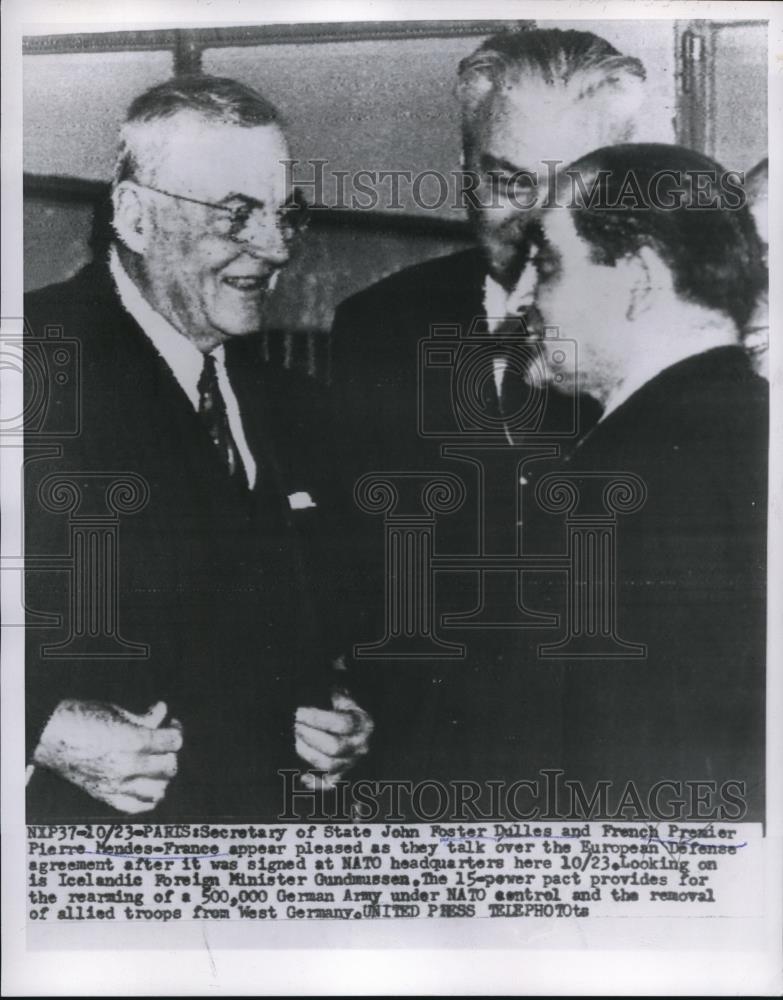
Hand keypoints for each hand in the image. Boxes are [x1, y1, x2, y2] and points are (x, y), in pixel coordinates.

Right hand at [33, 699, 181, 813]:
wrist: (49, 736)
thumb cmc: (82, 717)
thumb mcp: (117, 711)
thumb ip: (144, 717)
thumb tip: (164, 711)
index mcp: (132, 741)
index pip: (173, 743)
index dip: (176, 731)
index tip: (172, 725)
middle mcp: (127, 767)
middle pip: (169, 766)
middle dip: (170, 752)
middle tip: (163, 742)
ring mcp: (115, 785)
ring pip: (158, 790)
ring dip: (162, 776)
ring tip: (156, 764)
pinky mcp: (104, 797)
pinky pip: (137, 807)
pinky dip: (148, 798)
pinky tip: (148, 784)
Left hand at [295, 689, 373, 789]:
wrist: (358, 727)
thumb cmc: (347, 709)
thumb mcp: (346, 696)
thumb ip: (336, 692)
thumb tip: (325, 683)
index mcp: (363, 723)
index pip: (341, 723)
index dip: (317, 717)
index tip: (298, 711)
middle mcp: (360, 745)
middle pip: (334, 747)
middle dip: (309, 734)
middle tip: (293, 724)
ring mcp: (352, 762)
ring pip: (328, 765)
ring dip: (306, 751)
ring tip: (293, 737)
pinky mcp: (342, 775)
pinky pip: (329, 784)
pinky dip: (315, 782)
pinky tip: (302, 776)